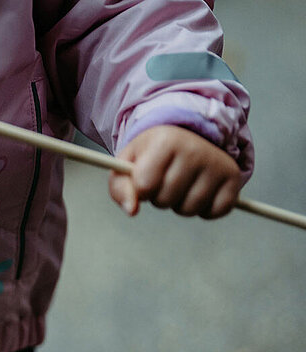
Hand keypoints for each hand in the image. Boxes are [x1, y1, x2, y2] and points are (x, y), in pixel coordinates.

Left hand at [108, 125, 241, 218]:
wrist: (186, 138)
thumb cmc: (152, 155)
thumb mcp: (128, 165)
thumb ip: (121, 188)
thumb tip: (132, 210)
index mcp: (165, 141)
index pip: (144, 186)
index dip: (141, 189)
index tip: (145, 177)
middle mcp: (195, 148)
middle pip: (165, 200)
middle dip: (159, 198)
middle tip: (164, 180)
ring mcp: (217, 162)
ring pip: (190, 209)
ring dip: (180, 205)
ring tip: (181, 185)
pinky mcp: (234, 177)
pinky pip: (216, 211)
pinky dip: (205, 210)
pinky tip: (200, 191)